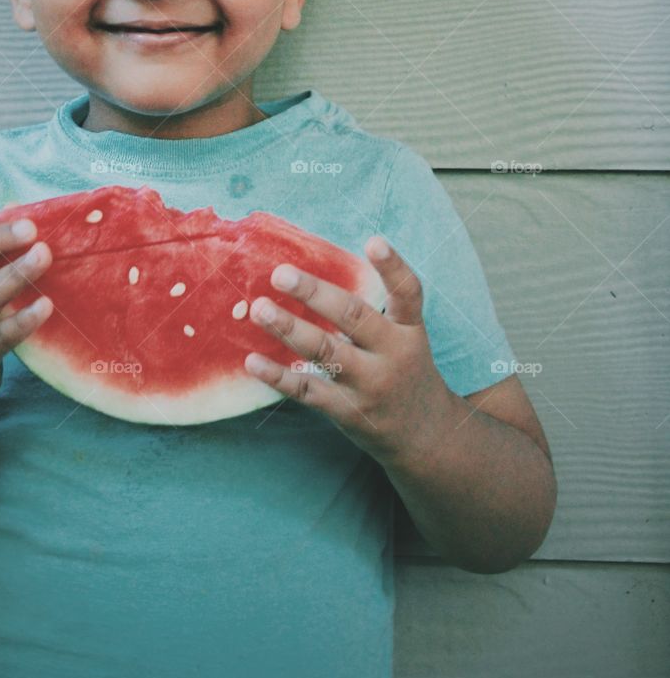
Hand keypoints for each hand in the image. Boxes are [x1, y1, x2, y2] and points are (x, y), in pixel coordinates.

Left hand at [244, 235, 453, 466]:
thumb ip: (375, 311)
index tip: (373, 241)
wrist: (425, 437)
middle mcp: (393, 355)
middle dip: (315, 294)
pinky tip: (253, 361)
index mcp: (409, 330)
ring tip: (259, 308)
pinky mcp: (347, 411)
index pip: (408, 294)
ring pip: (326, 353)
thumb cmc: (404, 371)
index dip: (393, 267)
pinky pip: (307, 391)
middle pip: (354, 318)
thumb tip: (317, 275)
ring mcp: (369, 385)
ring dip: (289, 328)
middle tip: (281, 274)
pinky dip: (278, 376)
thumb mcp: (405, 338)